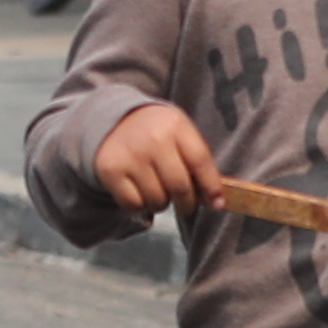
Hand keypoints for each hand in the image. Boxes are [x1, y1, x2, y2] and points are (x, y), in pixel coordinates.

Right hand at [87, 100, 217, 219]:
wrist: (113, 121)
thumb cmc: (156, 133)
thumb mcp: (179, 133)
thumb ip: (197, 160)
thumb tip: (215, 200)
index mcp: (176, 125)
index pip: (200, 161)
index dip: (211, 187)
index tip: (216, 203)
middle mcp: (153, 138)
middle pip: (180, 187)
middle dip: (187, 204)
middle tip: (185, 205)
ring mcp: (131, 155)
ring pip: (157, 200)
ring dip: (161, 204)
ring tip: (158, 191)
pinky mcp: (112, 170)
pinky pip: (134, 205)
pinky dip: (140, 207)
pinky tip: (141, 193)